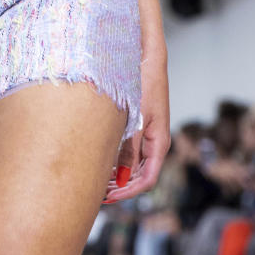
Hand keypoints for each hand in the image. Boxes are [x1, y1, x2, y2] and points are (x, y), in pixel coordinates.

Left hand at [103, 50, 170, 204]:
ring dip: (116, 175)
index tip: (108, 197)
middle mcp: (155, 142)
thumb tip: (120, 178)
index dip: (127, 192)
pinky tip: (100, 161)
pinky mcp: (139, 126)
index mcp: (159, 143)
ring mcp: (148, 135)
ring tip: (95, 179)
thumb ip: (128, 149)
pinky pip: (130, 152)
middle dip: (119, 187)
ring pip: (133, 165)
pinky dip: (116, 160)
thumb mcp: (133, 119)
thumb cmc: (143, 83)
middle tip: (96, 192)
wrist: (147, 57)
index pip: (147, 180)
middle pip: (140, 176)